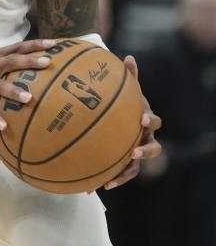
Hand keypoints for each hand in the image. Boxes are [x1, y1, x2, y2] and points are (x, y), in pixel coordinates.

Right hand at [0, 38, 55, 129]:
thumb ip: (6, 61)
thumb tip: (31, 65)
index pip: (17, 47)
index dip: (35, 44)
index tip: (53, 43)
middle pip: (12, 61)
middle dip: (30, 62)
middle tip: (47, 63)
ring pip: (0, 86)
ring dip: (14, 91)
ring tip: (28, 98)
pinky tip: (4, 126)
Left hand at [103, 55, 161, 189]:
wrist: (120, 120)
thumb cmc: (123, 104)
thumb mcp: (125, 91)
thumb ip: (128, 77)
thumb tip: (128, 56)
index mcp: (145, 120)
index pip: (154, 121)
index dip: (149, 120)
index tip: (141, 118)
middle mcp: (144, 138)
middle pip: (153, 148)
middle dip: (145, 150)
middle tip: (135, 152)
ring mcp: (135, 153)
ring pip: (135, 168)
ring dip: (124, 174)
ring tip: (110, 181)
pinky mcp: (123, 164)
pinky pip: (117, 174)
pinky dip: (106, 180)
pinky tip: (91, 189)